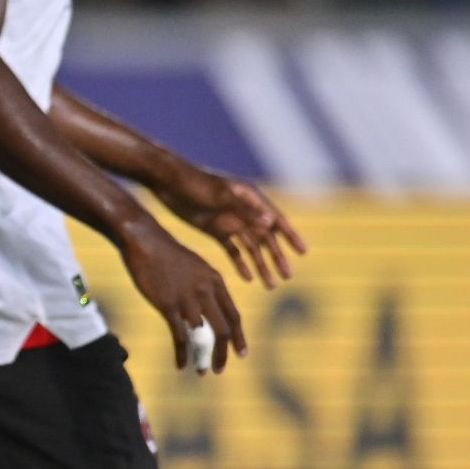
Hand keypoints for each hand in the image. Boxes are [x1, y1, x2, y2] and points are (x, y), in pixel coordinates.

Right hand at [120, 222, 245, 374]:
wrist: (145, 241)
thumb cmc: (167, 253)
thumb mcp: (195, 266)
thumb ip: (205, 287)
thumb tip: (208, 307)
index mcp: (215, 281)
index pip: (233, 315)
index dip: (238, 337)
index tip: (241, 353)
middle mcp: (206, 292)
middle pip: (223, 329)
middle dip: (224, 352)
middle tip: (221, 368)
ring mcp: (188, 299)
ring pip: (203, 336)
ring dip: (203, 357)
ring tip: (202, 371)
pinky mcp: (168, 305)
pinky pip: (179, 336)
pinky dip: (182, 353)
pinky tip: (181, 365)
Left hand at [152, 163, 306, 289]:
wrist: (166, 182)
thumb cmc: (194, 184)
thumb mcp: (220, 196)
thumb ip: (245, 210)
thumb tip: (271, 224)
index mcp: (250, 198)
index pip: (276, 218)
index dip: (290, 235)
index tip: (303, 252)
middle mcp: (244, 210)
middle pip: (266, 237)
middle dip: (277, 257)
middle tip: (287, 277)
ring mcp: (230, 221)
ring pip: (250, 247)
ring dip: (260, 265)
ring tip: (270, 286)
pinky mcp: (215, 229)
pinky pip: (232, 249)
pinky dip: (240, 262)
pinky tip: (247, 278)